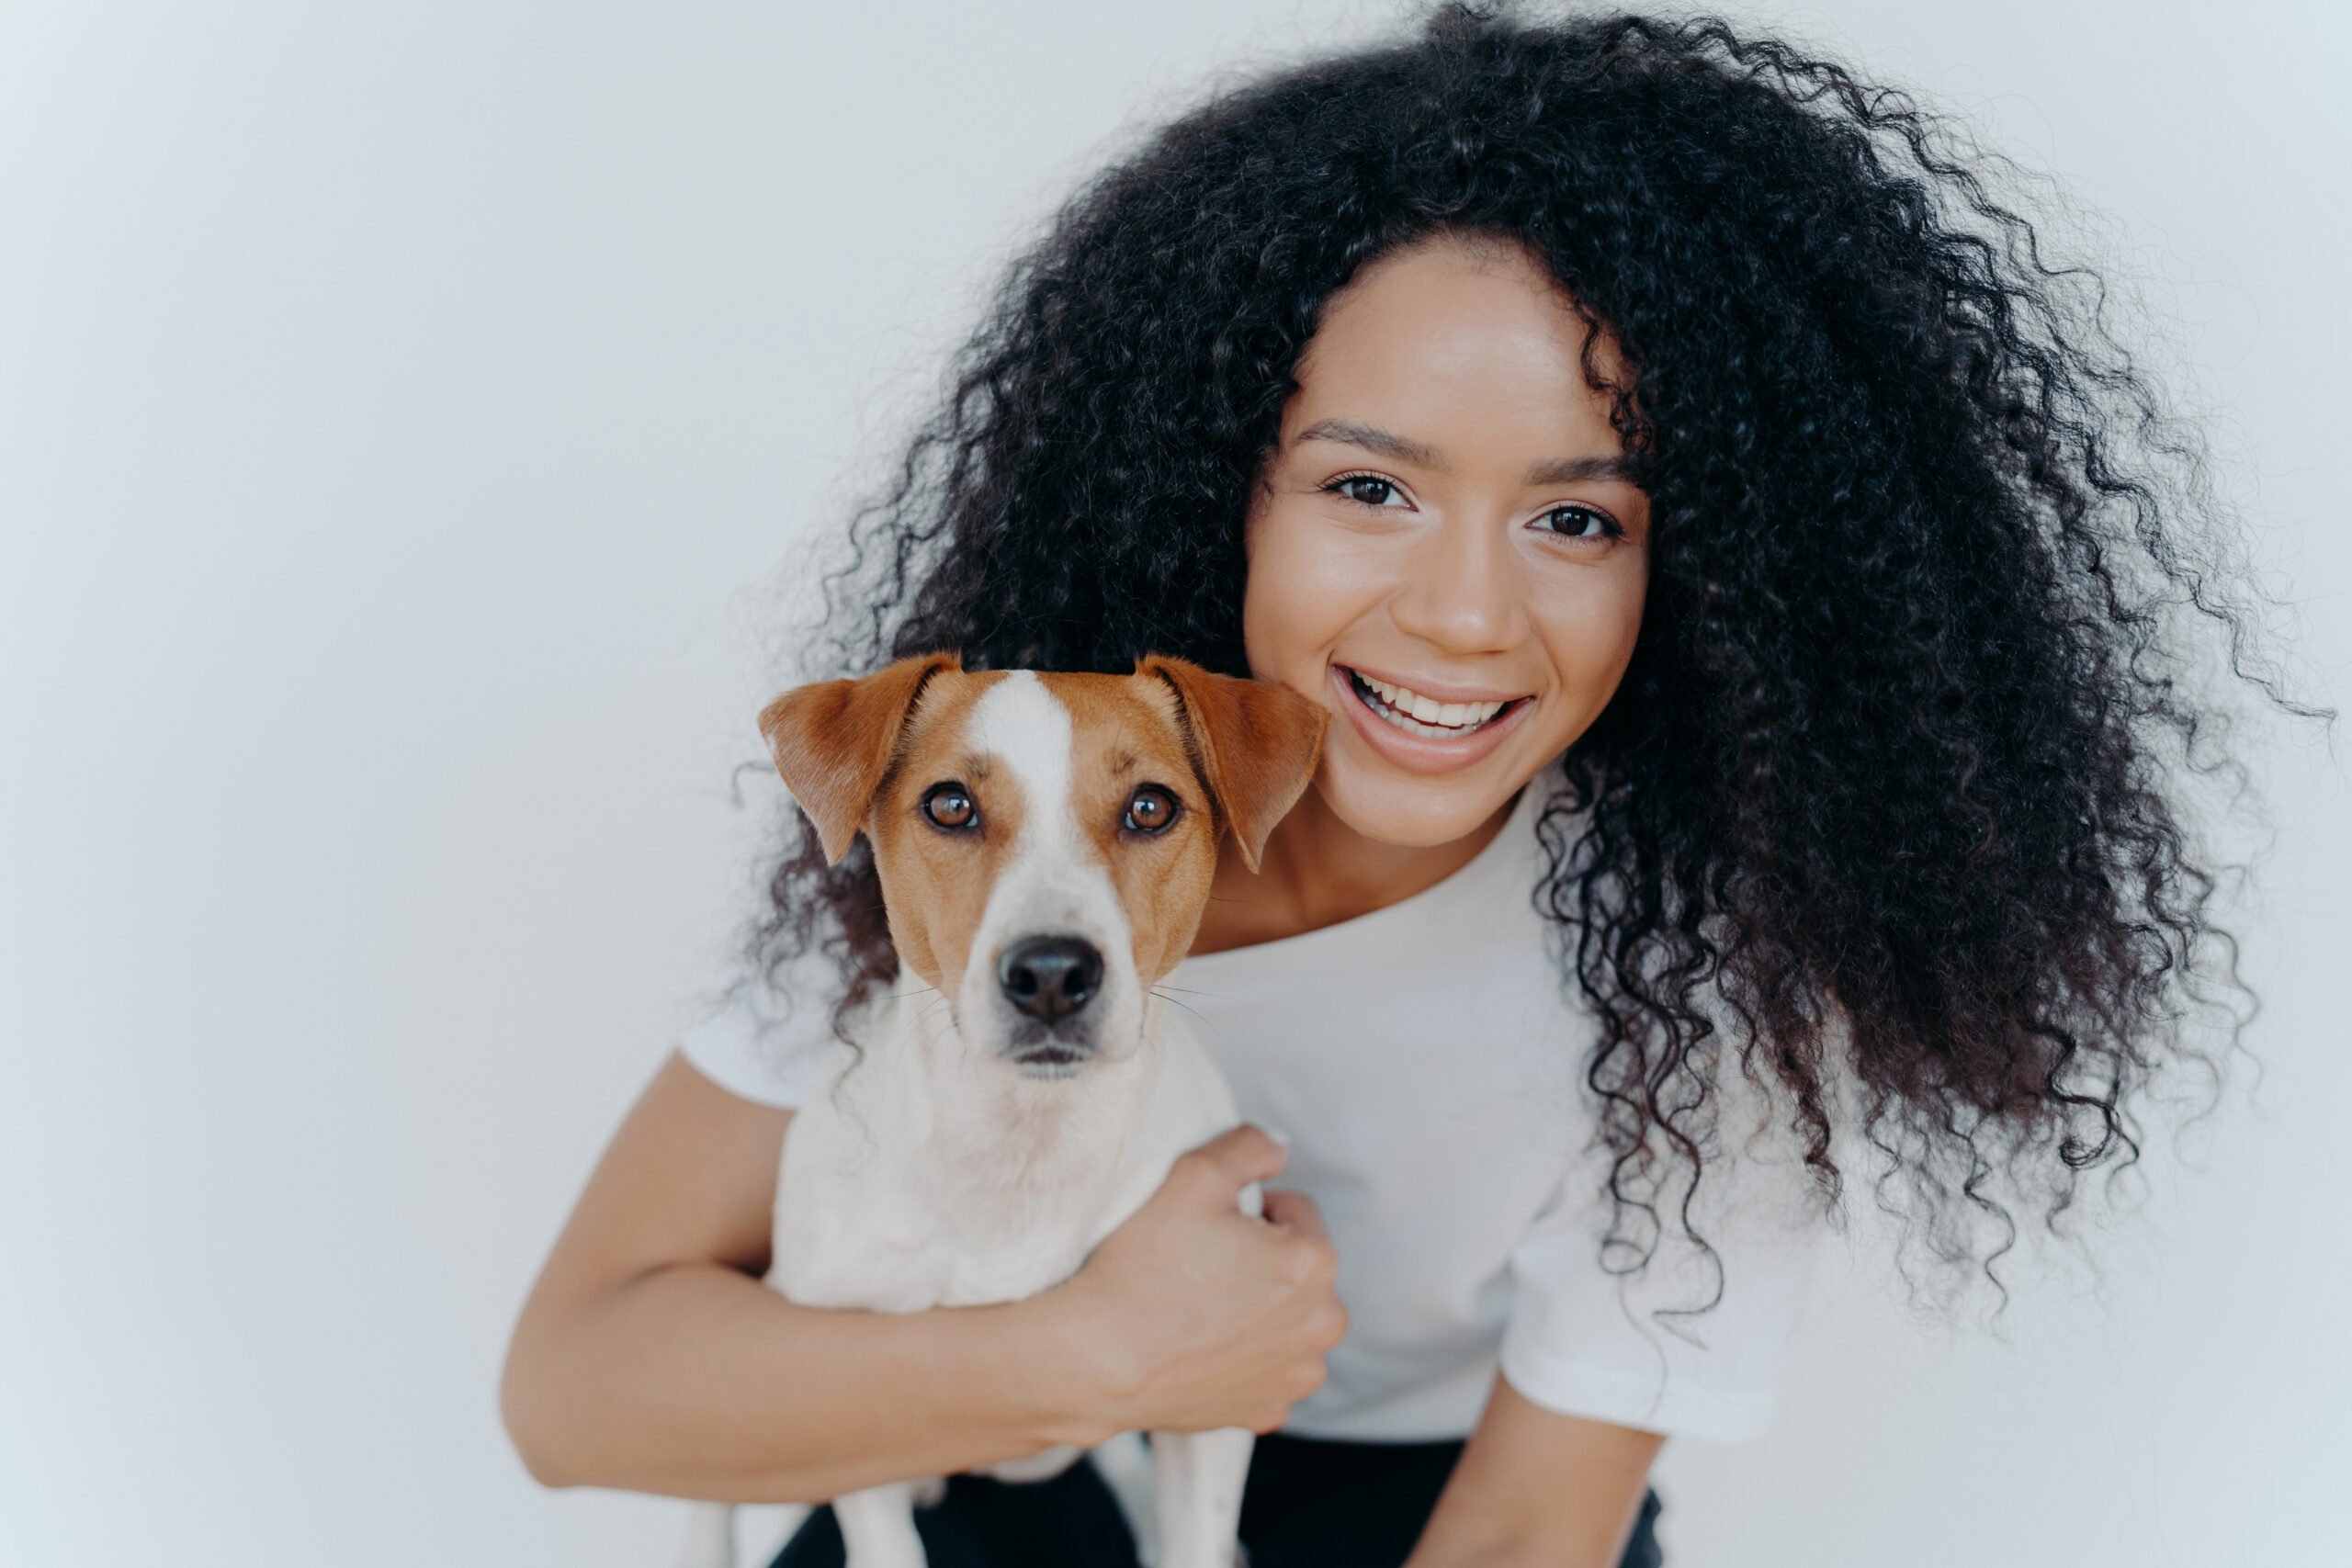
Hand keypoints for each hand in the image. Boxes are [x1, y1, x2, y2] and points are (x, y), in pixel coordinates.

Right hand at [1049, 1124, 1348, 1437]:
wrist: (1096, 1358)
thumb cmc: (1144, 1265)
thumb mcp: (1194, 1174)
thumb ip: (1251, 1146)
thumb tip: (1280, 1146)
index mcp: (1316, 1263)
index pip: (1295, 1211)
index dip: (1249, 1210)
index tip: (1208, 1228)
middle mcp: (1322, 1325)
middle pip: (1298, 1269)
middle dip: (1262, 1261)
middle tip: (1200, 1265)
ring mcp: (1296, 1375)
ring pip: (1287, 1319)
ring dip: (1259, 1310)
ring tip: (1199, 1309)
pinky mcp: (1267, 1411)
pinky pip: (1267, 1368)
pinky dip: (1244, 1357)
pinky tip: (1201, 1347)